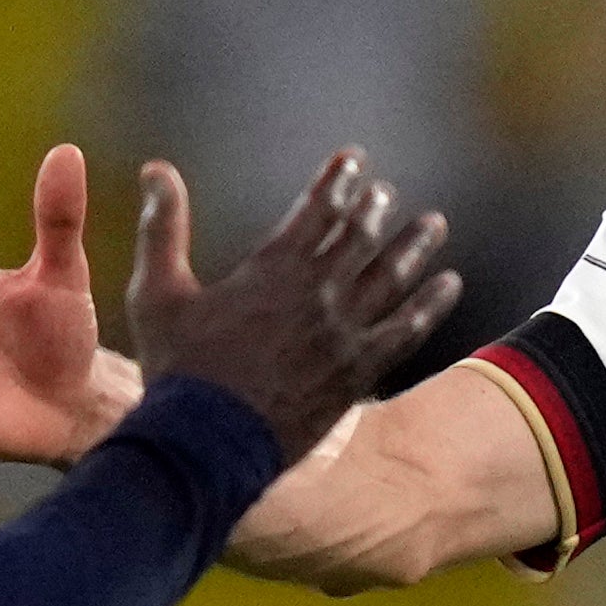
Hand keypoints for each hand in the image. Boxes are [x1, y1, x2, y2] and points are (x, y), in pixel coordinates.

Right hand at [127, 151, 463, 459]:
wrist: (206, 445)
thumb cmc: (177, 369)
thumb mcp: (157, 291)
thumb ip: (162, 227)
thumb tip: (156, 169)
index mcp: (272, 267)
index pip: (317, 209)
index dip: (338, 181)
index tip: (355, 160)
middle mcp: (317, 293)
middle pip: (360, 238)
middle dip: (375, 209)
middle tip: (386, 194)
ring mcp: (342, 334)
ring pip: (391, 277)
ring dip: (415, 247)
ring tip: (434, 224)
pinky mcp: (357, 373)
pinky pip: (406, 331)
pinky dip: (431, 306)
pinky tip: (449, 286)